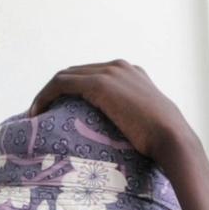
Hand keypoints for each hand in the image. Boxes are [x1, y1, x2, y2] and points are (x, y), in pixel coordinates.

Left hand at [28, 60, 199, 168]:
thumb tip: (128, 140)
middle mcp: (120, 67)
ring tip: (35, 116)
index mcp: (132, 74)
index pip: (93, 75)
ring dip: (46, 94)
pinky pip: (61, 84)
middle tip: (42, 114)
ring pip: (65, 76)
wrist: (173, 138)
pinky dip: (45, 96)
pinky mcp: (100, 83)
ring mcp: (110, 72)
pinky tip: (36, 114)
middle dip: (56, 92)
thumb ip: (134, 122)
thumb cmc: (164, 142)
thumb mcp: (148, 126)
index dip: (73, 92)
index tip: (60, 112)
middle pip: (76, 72)